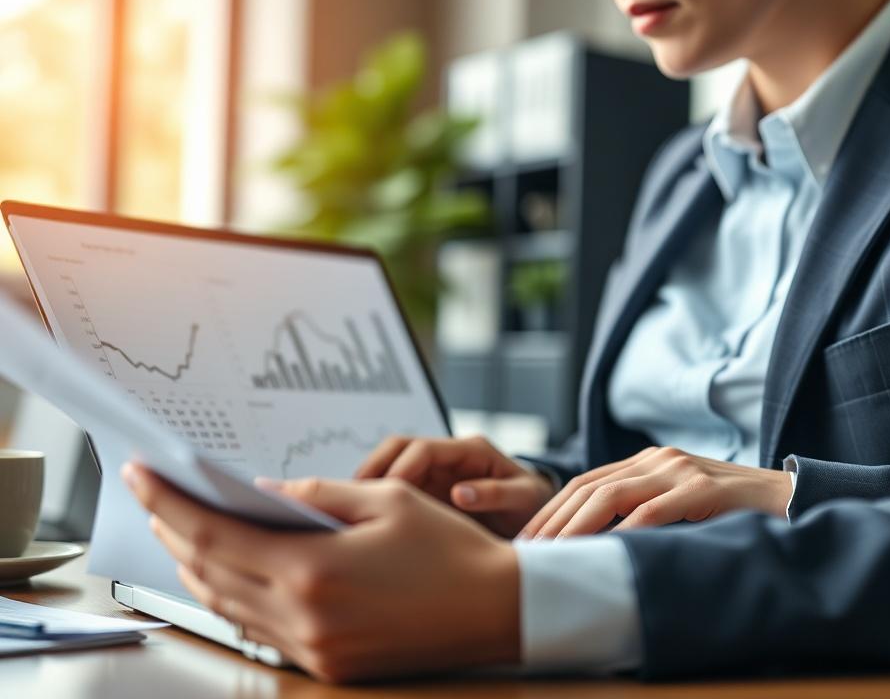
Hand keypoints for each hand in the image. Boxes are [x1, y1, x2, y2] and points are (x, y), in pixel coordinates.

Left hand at [122, 464, 519, 682]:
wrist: (497, 610)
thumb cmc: (450, 548)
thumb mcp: (387, 500)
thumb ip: (317, 493)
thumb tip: (264, 493)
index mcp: (315, 570)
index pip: (216, 535)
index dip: (171, 503)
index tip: (141, 475)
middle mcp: (304, 616)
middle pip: (211, 573)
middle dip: (175, 532)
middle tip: (156, 498)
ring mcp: (314, 648)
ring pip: (229, 606)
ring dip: (198, 568)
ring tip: (183, 532)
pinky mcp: (328, 665)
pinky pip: (261, 629)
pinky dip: (234, 597)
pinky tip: (230, 574)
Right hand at [356, 435, 555, 536]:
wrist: (538, 518)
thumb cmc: (533, 505)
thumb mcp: (524, 499)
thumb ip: (495, 494)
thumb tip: (458, 494)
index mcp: (470, 451)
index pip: (422, 448)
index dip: (400, 469)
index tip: (385, 496)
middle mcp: (448, 456)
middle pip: (398, 449)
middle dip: (373, 470)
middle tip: (353, 501)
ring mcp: (435, 473)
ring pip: (390, 467)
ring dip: (369, 486)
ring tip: (351, 514)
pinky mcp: (427, 492)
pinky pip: (395, 491)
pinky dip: (378, 502)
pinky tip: (366, 526)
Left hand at [519, 446, 792, 538]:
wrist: (789, 498)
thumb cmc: (729, 511)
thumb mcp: (678, 507)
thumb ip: (642, 514)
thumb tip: (595, 550)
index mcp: (646, 462)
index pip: (584, 484)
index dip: (551, 512)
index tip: (527, 542)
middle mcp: (657, 459)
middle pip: (588, 487)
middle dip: (553, 521)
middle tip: (528, 554)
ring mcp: (680, 470)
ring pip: (613, 494)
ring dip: (577, 528)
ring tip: (554, 555)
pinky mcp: (704, 488)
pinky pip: (656, 510)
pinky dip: (627, 531)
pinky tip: (607, 552)